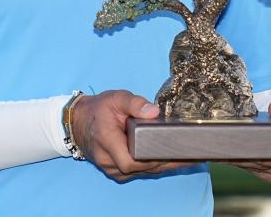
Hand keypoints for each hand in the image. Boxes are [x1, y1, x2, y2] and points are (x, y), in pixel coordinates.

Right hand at [71, 90, 193, 181]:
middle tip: (192, 155)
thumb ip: (134, 103)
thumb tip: (153, 112)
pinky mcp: (117, 170)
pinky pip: (138, 172)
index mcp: (107, 141)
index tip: (174, 153)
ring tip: (190, 159)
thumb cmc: (98, 109)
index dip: (152, 159)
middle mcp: (108, 160)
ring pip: (142, 172)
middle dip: (167, 163)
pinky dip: (155, 166)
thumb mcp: (115, 98)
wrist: (78, 122)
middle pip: (141, 169)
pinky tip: (173, 161)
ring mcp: (111, 168)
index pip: (131, 161)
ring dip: (165, 166)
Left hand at [230, 91, 270, 181]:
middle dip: (247, 150)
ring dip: (240, 158)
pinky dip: (241, 162)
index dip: (264, 145)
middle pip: (266, 159)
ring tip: (222, 145)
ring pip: (258, 166)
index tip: (246, 138)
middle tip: (227, 139)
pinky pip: (254, 170)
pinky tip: (227, 154)